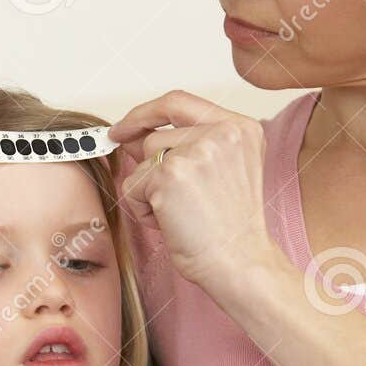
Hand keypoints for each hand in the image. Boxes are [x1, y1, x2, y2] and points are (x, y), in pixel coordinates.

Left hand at [110, 90, 279, 295]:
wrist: (239, 263)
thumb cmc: (231, 230)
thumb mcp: (221, 173)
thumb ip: (186, 146)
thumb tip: (133, 138)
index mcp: (241, 127)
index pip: (179, 102)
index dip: (144, 113)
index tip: (124, 127)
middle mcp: (222, 132)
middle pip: (155, 137)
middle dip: (147, 169)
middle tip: (166, 200)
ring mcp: (195, 150)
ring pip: (142, 162)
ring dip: (149, 192)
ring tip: (180, 214)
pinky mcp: (170, 174)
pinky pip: (132, 186)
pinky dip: (143, 210)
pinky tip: (171, 223)